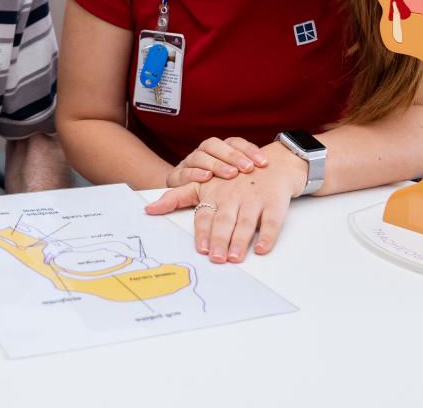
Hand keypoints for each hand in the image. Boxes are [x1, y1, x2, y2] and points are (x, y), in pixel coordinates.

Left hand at [146, 141, 304, 262]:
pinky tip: (261, 248)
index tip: (201, 248)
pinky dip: (268, 235)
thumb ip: (176, 197)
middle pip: (225, 220)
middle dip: (220, 238)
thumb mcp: (203, 182)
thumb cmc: (234, 177)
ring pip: (247, 222)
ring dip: (240, 240)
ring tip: (234, 257)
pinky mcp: (274, 202)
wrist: (273, 164)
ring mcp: (254, 199)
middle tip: (216, 258)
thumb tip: (148, 209)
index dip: (203, 231)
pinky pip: (272, 221)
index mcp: (214, 194)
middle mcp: (233, 197)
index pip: (206, 214)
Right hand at [163, 136, 269, 187]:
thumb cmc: (216, 185)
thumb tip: (274, 168)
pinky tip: (206, 177)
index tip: (264, 162)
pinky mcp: (177, 176)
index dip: (249, 150)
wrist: (184, 190)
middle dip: (233, 156)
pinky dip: (195, 172)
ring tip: (230, 174)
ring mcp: (189, 162)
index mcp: (219, 148)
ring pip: (200, 155)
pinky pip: (184, 170)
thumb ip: (249, 170)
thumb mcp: (235, 178)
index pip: (235, 142)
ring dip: (216, 164)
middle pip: (216, 145)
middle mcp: (204, 151)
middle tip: (247, 168)